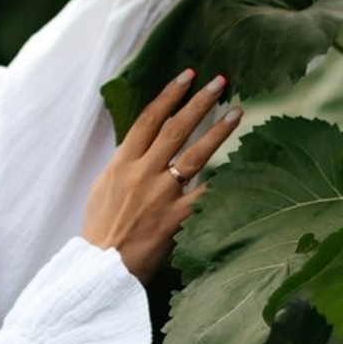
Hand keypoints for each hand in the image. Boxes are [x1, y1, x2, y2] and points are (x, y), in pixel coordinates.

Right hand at [82, 70, 240, 283]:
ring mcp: (161, 195)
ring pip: (194, 155)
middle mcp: (143, 172)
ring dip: (216, 131)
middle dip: (198, 102)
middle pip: (175, 129)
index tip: (186, 76)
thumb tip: (142, 142)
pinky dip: (223, 180)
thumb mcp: (103, 185)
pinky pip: (205, 195)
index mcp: (122, 162)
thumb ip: (124, 162)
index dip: (168, 95)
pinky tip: (242, 165)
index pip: (148, 119)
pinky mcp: (176, 219)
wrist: (101, 267)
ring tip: (236, 112)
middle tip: (219, 81)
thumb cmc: (100, 227)